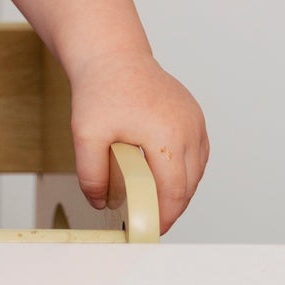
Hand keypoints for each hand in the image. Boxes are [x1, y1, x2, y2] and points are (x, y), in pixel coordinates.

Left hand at [68, 50, 208, 234]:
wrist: (112, 55)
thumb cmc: (100, 89)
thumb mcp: (85, 134)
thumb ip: (91, 174)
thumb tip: (100, 203)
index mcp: (166, 136)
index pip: (174, 191)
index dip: (164, 216)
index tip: (152, 229)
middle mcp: (188, 128)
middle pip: (189, 184)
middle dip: (172, 207)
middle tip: (151, 220)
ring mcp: (195, 120)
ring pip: (197, 170)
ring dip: (181, 189)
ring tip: (157, 202)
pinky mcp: (194, 115)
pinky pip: (198, 153)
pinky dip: (186, 170)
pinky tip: (168, 178)